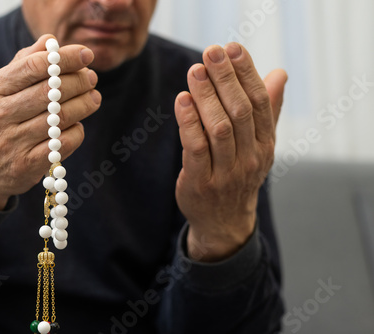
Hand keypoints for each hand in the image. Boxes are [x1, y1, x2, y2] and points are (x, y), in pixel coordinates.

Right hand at [0, 35, 100, 209]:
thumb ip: (22, 64)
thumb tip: (50, 42)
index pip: (34, 66)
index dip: (65, 58)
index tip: (86, 54)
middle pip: (51, 92)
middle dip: (79, 81)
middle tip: (92, 78)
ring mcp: (12, 142)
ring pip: (61, 117)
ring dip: (85, 105)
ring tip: (94, 98)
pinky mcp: (27, 165)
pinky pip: (64, 143)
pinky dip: (77, 131)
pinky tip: (77, 125)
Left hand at [174, 43, 286, 261]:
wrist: (224, 221)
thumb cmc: (239, 173)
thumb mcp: (259, 144)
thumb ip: (267, 110)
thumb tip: (280, 73)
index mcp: (265, 143)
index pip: (259, 102)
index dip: (247, 73)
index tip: (233, 48)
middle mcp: (250, 157)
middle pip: (239, 111)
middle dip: (226, 79)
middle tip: (211, 52)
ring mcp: (226, 172)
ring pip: (218, 128)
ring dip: (206, 97)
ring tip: (195, 71)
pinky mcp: (201, 182)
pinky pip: (195, 148)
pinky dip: (189, 123)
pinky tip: (182, 100)